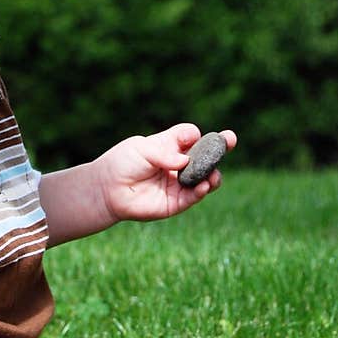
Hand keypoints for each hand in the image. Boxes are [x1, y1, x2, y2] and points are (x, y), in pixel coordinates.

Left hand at [96, 123, 236, 224]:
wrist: (106, 189)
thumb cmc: (121, 163)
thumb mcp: (142, 149)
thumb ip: (165, 153)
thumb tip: (186, 161)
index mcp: (170, 146)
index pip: (191, 137)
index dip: (198, 135)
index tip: (199, 135)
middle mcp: (178, 164)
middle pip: (204, 156)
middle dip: (219, 148)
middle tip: (230, 139)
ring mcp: (179, 183)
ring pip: (205, 177)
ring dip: (213, 173)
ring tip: (213, 173)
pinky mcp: (176, 202)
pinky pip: (193, 196)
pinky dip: (201, 191)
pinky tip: (204, 185)